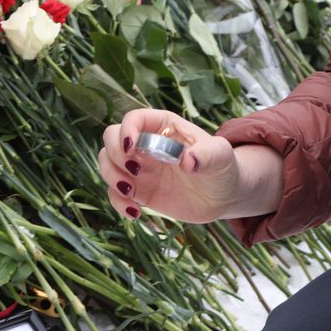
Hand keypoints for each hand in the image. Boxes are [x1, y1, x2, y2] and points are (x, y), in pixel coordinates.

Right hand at [96, 109, 250, 223]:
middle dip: (115, 154)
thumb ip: (207, 154)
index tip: (132, 148)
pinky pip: (115, 193)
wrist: (223, 196)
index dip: (127, 130)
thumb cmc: (223, 168)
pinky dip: (118, 202)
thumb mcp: (221, 157)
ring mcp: (139, 168)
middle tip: (135, 172)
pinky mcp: (138, 191)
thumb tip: (188, 161)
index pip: (134, 119)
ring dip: (111, 176)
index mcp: (163, 126)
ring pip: (106, 163)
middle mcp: (145, 144)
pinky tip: (136, 212)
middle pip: (111, 138)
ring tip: (132, 192)